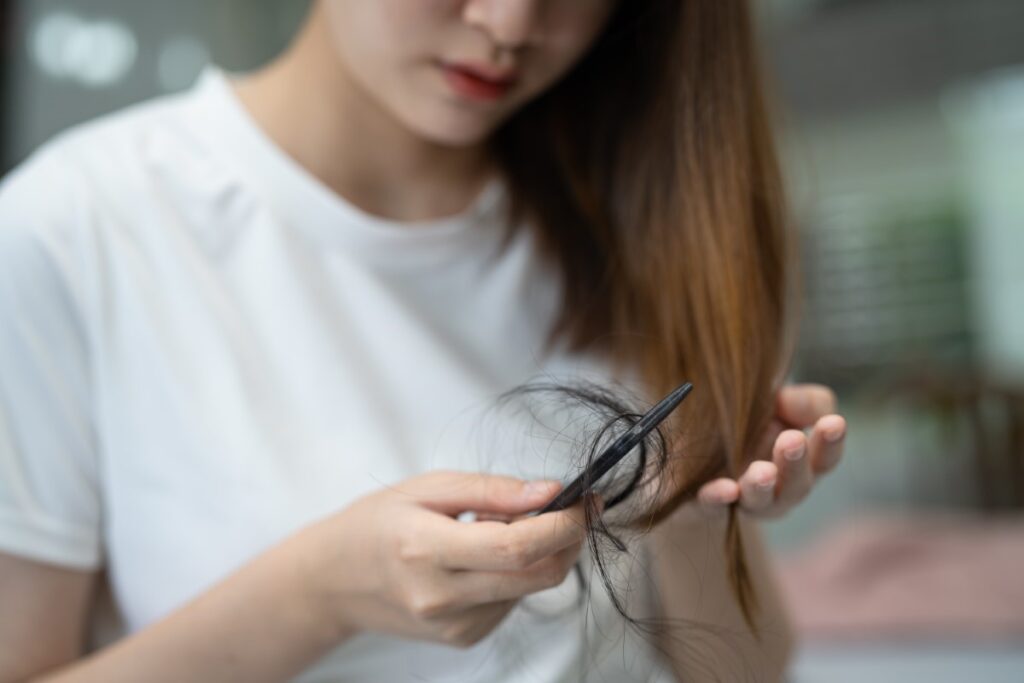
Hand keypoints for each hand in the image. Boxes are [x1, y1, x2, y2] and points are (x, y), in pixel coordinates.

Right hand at [293, 472, 586, 647]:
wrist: (333, 581)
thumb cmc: (378, 522)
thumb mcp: (428, 487)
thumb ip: (492, 490)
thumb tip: (550, 492)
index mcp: (425, 549)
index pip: (516, 546)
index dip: (564, 523)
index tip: (586, 499)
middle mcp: (441, 597)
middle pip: (537, 575)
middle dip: (568, 540)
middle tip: (571, 507)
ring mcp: (453, 625)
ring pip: (530, 589)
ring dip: (539, 554)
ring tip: (502, 526)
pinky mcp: (462, 638)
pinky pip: (512, 601)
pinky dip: (515, 574)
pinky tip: (484, 556)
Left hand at [694, 384, 846, 518]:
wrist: (697, 457)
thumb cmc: (750, 426)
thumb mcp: (778, 405)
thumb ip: (800, 402)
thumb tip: (791, 401)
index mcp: (802, 462)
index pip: (825, 457)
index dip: (831, 442)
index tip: (834, 423)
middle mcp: (779, 488)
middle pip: (797, 484)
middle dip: (796, 463)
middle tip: (792, 440)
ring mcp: (745, 500)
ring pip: (761, 500)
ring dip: (762, 485)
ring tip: (763, 472)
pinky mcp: (708, 503)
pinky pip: (715, 507)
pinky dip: (719, 498)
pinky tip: (725, 490)